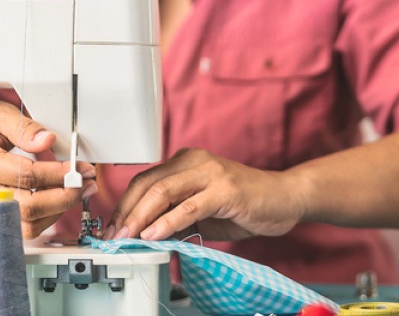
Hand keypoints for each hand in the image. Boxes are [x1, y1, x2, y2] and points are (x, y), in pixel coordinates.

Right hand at [0, 98, 97, 236]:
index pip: (26, 175)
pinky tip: (60, 201)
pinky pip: (20, 227)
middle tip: (85, 182)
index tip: (79, 167)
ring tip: (79, 192)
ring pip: (25, 225)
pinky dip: (45, 218)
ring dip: (58, 211)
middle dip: (64, 196)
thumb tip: (48, 141)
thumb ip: (23, 126)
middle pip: (27, 206)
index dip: (58, 174)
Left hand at [107, 148, 307, 241]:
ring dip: (140, 218)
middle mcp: (195, 161)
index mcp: (186, 162)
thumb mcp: (202, 212)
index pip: (144, 181)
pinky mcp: (225, 189)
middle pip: (148, 184)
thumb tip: (144, 234)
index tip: (114, 229)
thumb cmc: (246, 204)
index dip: (125, 206)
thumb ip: (175, 218)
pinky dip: (168, 222)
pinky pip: (189, 206)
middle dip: (127, 213)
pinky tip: (155, 235)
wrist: (285, 198)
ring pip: (163, 192)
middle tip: (114, 236)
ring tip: (128, 237)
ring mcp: (211, 172)